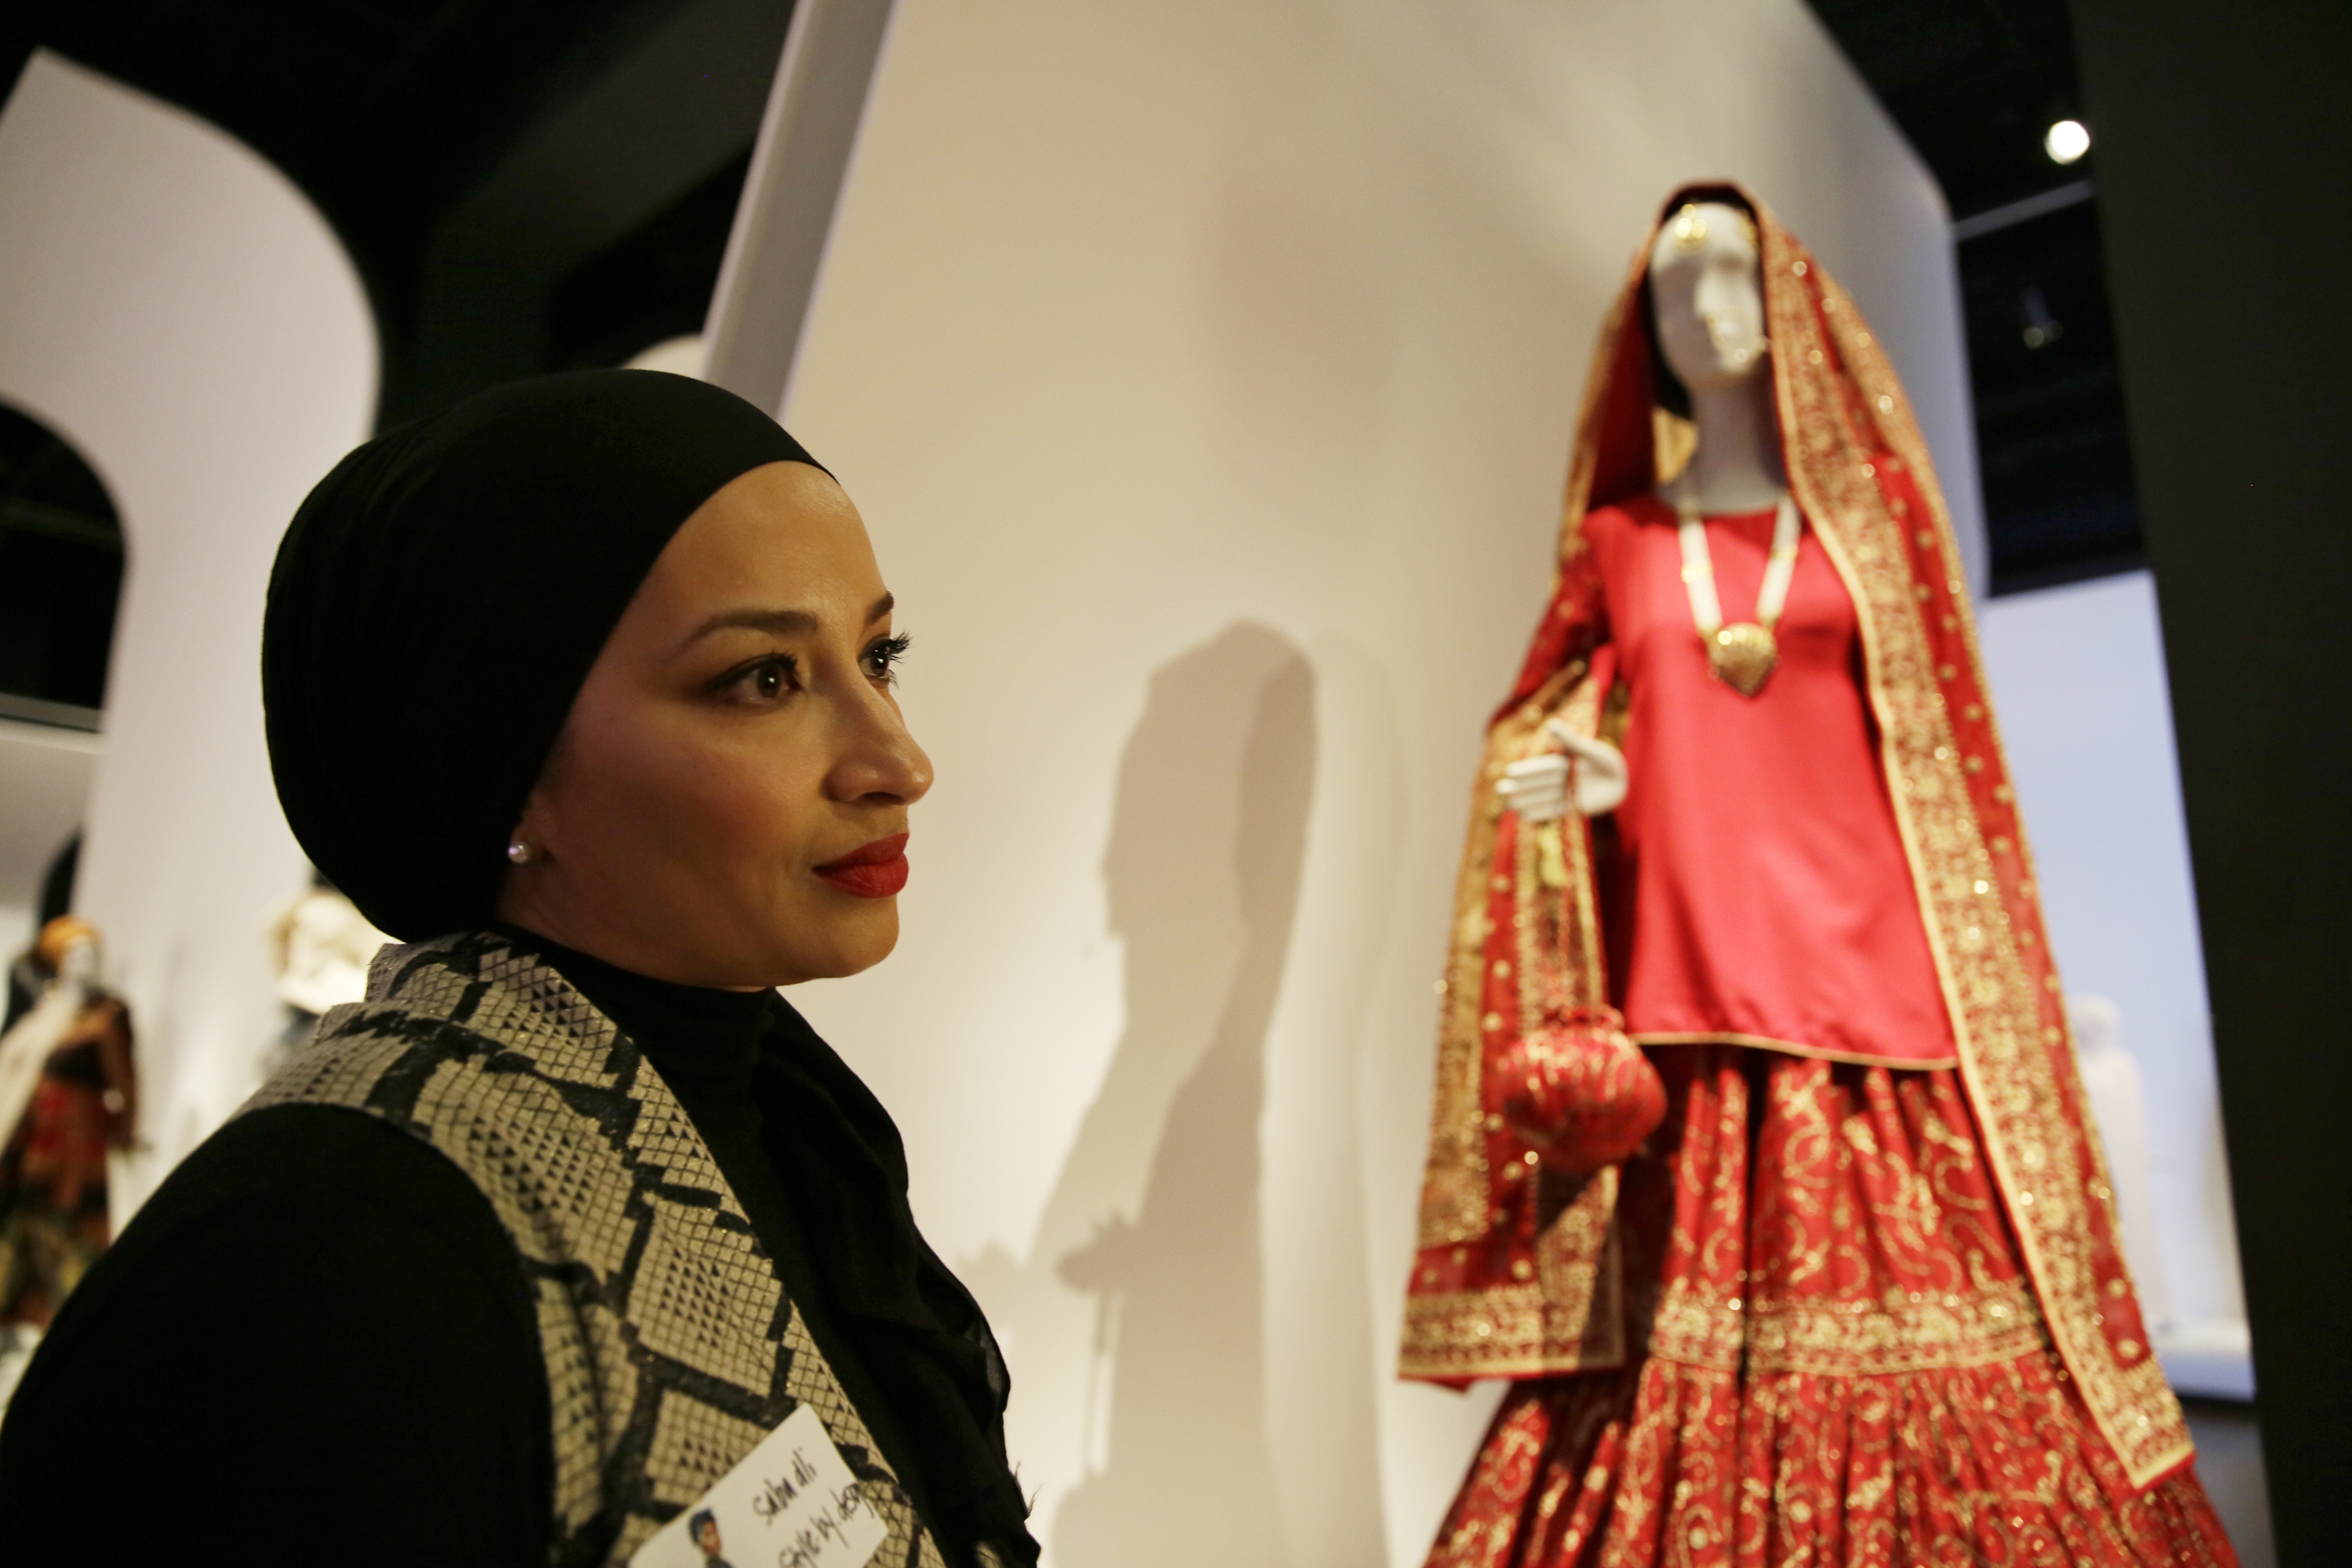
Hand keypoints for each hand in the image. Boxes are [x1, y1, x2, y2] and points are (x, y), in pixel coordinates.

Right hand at [1496, 725, 1628, 820]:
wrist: (1622, 782)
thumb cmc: (1607, 761)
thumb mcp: (1589, 749)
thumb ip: (1570, 741)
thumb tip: (1551, 725)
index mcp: (1562, 762)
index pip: (1541, 768)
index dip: (1526, 771)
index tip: (1510, 772)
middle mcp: (1561, 779)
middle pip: (1536, 785)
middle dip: (1519, 787)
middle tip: (1500, 789)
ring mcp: (1565, 794)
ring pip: (1541, 799)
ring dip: (1524, 801)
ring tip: (1507, 804)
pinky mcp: (1572, 808)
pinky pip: (1552, 812)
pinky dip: (1538, 814)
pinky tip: (1522, 815)